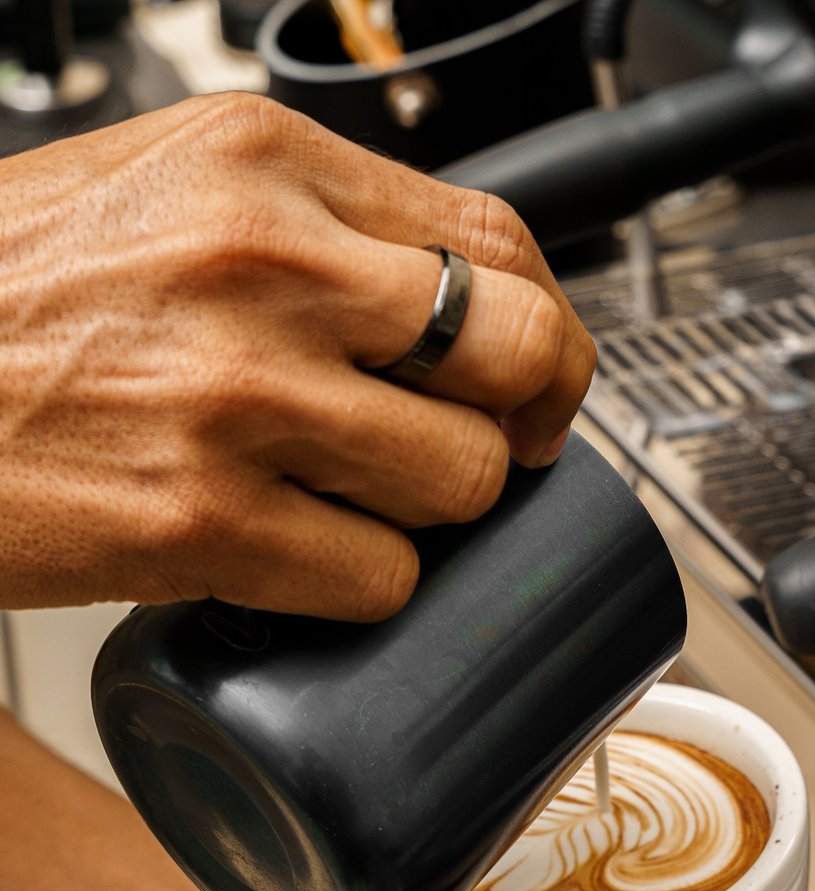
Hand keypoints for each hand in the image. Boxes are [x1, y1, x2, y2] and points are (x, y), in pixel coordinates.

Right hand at [0, 93, 594, 615]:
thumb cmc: (9, 297)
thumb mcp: (162, 196)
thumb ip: (309, 229)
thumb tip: (442, 302)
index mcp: (265, 167)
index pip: (498, 244)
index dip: (546, 330)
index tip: (533, 382)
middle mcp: (266, 266)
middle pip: (517, 355)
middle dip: (524, 420)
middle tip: (486, 452)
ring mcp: (239, 398)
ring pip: (463, 481)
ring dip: (431, 512)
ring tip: (354, 502)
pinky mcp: (204, 522)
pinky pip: (379, 577)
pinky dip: (361, 583)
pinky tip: (299, 555)